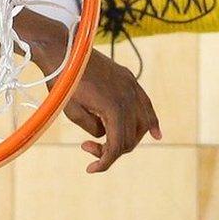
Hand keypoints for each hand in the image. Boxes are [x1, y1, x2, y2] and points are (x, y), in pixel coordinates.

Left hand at [56, 49, 161, 172]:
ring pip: (141, 122)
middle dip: (111, 148)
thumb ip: (92, 128)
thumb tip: (105, 134)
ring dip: (128, 137)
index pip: (117, 145)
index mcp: (114, 108)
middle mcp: (128, 98)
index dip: (105, 161)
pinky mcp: (129, 79)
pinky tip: (155, 133)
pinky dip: (149, 120)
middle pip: (130, 137)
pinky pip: (145, 104)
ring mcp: (131, 87)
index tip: (91, 169)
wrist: (64, 50)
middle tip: (86, 146)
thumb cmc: (63, 81)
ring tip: (109, 145)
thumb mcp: (72, 111)